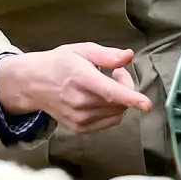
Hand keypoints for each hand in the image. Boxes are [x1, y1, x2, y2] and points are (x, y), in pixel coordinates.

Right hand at [0, 43, 152, 134]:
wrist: (33, 84)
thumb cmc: (59, 64)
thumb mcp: (82, 50)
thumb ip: (107, 55)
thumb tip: (128, 56)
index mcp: (81, 79)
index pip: (110, 92)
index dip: (131, 98)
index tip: (147, 105)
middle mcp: (80, 102)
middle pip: (119, 102)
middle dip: (126, 86)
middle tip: (115, 72)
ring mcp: (79, 118)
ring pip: (117, 113)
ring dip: (120, 99)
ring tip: (105, 84)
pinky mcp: (80, 128)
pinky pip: (109, 122)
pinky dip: (112, 110)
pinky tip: (100, 98)